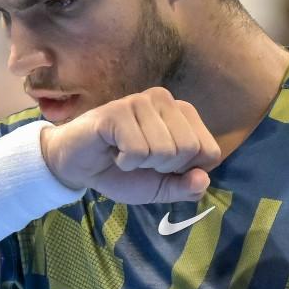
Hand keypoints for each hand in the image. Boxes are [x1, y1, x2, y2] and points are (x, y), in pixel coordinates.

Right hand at [40, 88, 221, 203]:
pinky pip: (138, 149)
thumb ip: (184, 187)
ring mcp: (141, 102)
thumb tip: (203, 180)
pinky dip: (125, 162)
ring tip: (125, 154)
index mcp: (183, 114)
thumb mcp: (159, 187)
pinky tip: (113, 152)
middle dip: (163, 167)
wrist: (78, 167)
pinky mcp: (118, 110)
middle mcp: (166, 100)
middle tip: (140, 159)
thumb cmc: (121, 171)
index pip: (210, 151)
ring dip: (141, 164)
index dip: (185, 171)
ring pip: (165, 150)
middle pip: (189, 149)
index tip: (160, 166)